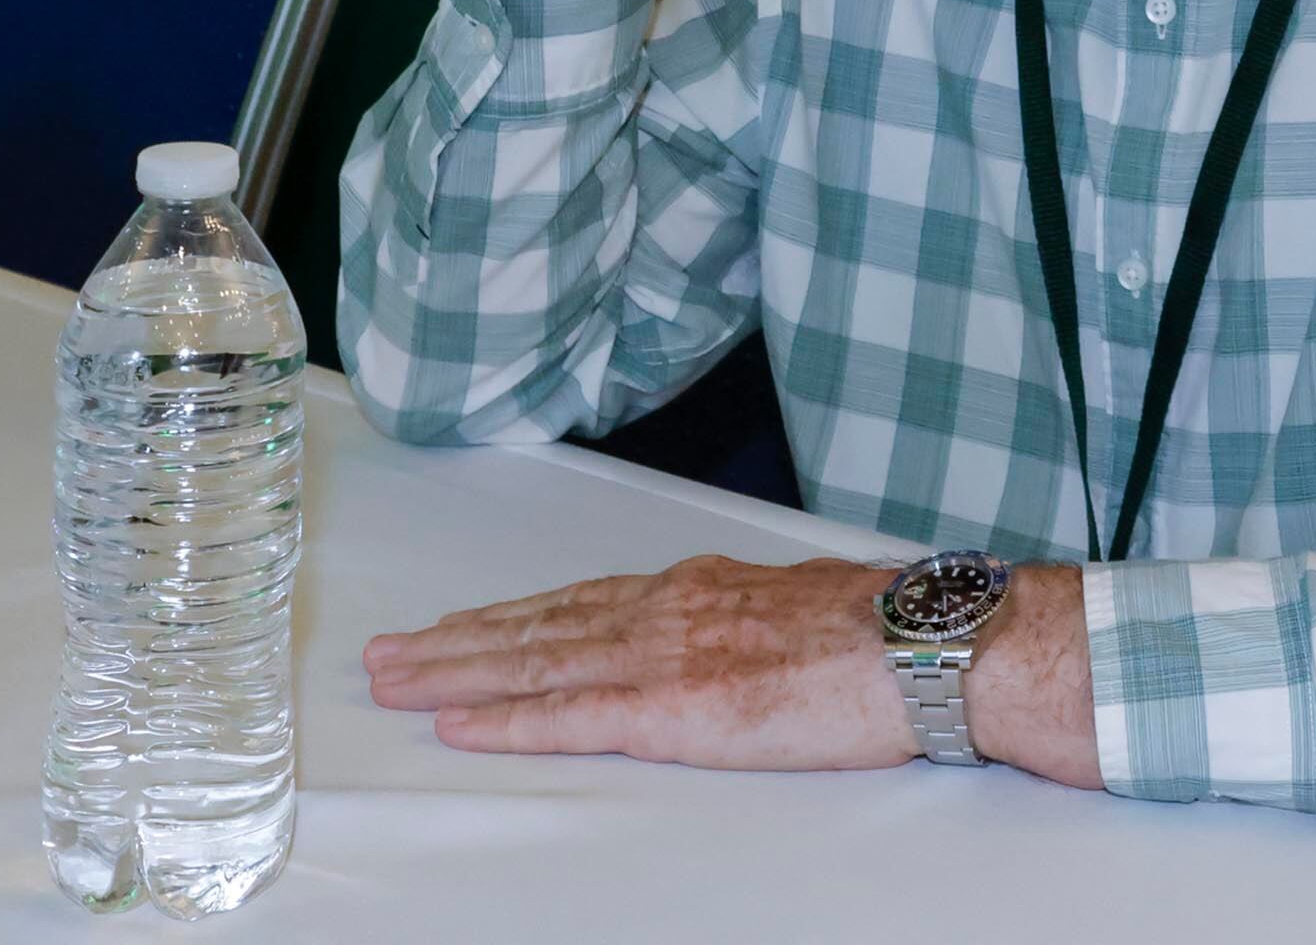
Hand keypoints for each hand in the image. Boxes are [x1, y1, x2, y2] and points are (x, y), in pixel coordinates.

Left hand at [363, 555, 1099, 782]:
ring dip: (460, 673)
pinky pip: (576, 717)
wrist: (929, 642)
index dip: (511, 618)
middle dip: (457, 643)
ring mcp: (670, 656)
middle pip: (541, 627)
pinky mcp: (680, 709)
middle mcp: (671, 610)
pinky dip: (511, 721)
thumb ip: (747, 616)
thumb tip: (732, 630)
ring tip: (398, 683)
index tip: (455, 628)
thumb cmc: (886, 629)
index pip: (583, 602)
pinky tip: (464, 726)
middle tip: (385, 657)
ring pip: (540, 663)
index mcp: (703, 588)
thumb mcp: (802, 601)